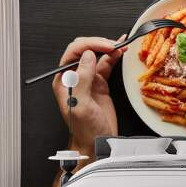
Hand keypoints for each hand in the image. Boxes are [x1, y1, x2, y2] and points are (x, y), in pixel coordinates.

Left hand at [52, 36, 127, 156]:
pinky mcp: (100, 84)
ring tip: (121, 45)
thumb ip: (82, 79)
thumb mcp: (81, 104)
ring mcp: (88, 79)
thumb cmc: (85, 129)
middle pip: (84, 50)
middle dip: (99, 44)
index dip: (90, 45)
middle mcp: (75, 77)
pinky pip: (106, 65)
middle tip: (114, 45)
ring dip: (108, 48)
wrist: (97, 142)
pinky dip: (114, 57)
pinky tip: (120, 51)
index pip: (73, 53)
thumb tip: (87, 56)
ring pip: (97, 55)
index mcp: (64, 80)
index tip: (106, 46)